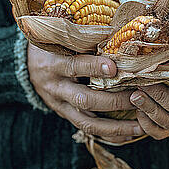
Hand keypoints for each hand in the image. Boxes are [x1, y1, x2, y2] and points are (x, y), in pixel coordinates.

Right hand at [27, 42, 143, 143]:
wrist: (28, 64)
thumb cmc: (52, 44)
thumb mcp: (60, 38)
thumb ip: (82, 38)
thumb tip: (115, 32)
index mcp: (54, 63)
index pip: (74, 66)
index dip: (93, 67)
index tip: (114, 67)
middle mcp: (56, 87)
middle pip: (85, 99)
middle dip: (114, 100)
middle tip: (138, 96)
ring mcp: (60, 105)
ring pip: (87, 122)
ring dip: (116, 127)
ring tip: (140, 126)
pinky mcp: (65, 115)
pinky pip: (87, 129)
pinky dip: (108, 134)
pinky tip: (128, 135)